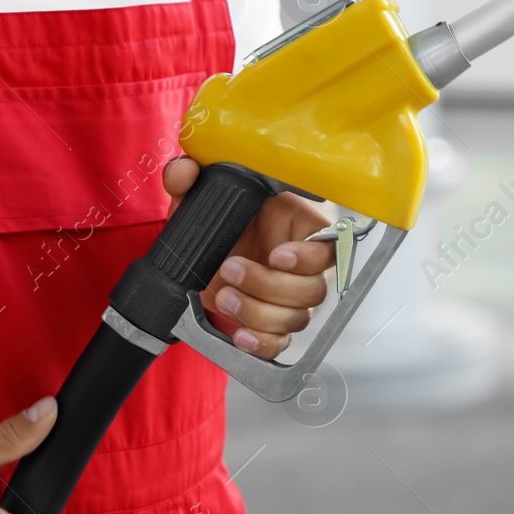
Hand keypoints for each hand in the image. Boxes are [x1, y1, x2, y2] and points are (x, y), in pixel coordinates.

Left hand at [163, 158, 335, 357]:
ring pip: (297, 318)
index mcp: (298, 226)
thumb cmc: (216, 218)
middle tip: (230, 269)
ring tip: (224, 296)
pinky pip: (281, 343)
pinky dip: (261, 343)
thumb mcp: (199, 194)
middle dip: (269, 286)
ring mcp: (289, 298)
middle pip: (313, 289)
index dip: (308, 257)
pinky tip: (240, 335)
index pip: (330, 246)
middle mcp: (302, 265)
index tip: (277, 255)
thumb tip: (183, 170)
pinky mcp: (271, 323)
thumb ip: (189, 177)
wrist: (201, 253)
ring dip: (258, 313)